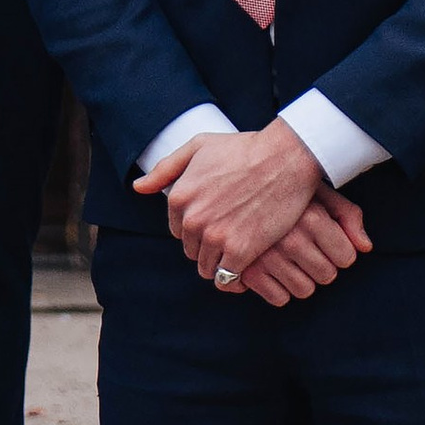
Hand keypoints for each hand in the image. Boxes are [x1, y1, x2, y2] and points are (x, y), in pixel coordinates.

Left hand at [135, 119, 358, 289]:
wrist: (286, 158)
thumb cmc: (244, 148)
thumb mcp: (199, 146)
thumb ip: (166, 168)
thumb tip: (138, 187)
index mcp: (179, 197)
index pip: (178, 230)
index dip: (198, 226)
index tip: (218, 218)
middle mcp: (192, 220)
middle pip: (192, 250)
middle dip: (208, 245)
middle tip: (233, 231)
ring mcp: (215, 237)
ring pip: (207, 267)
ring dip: (222, 261)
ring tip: (242, 248)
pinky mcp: (240, 251)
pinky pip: (227, 277)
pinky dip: (236, 276)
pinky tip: (249, 263)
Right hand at [233, 194, 375, 308]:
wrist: (235, 179)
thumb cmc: (283, 185)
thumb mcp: (319, 189)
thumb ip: (347, 214)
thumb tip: (365, 247)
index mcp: (312, 217)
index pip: (346, 258)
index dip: (341, 252)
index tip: (327, 243)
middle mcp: (291, 238)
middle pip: (327, 276)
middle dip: (322, 267)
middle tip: (308, 252)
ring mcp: (267, 255)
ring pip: (304, 290)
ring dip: (301, 280)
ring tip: (290, 261)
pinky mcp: (246, 269)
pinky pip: (277, 298)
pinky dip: (277, 290)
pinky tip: (273, 271)